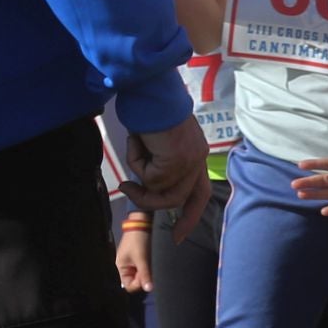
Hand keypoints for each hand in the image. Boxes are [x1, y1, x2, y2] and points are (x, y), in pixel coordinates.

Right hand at [116, 224, 153, 293]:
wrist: (141, 224)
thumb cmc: (138, 241)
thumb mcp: (142, 259)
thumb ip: (145, 275)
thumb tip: (149, 289)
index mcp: (121, 267)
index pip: (128, 285)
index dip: (138, 284)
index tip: (145, 276)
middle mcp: (124, 266)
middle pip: (134, 280)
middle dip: (142, 277)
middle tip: (148, 268)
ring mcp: (131, 262)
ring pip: (139, 274)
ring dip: (145, 272)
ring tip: (148, 263)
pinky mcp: (137, 257)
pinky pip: (142, 267)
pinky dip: (146, 267)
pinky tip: (149, 261)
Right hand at [121, 117, 211, 242]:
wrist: (151, 92)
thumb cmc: (151, 112)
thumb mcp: (158, 145)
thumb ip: (160, 166)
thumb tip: (147, 188)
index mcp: (197, 154)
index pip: (201, 192)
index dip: (190, 215)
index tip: (179, 236)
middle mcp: (198, 159)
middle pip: (180, 198)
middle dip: (151, 201)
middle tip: (127, 189)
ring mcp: (190, 161)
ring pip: (162, 193)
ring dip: (140, 182)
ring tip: (129, 158)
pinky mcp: (176, 161)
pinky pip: (149, 178)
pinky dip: (136, 162)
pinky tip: (138, 140)